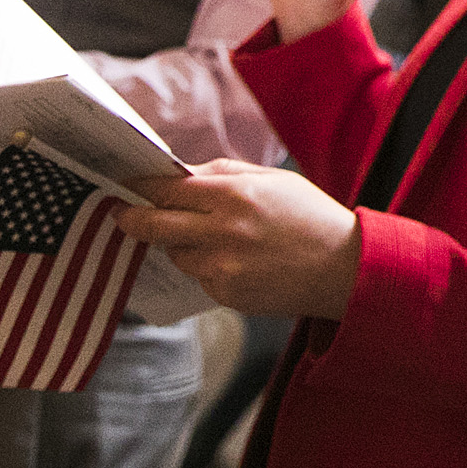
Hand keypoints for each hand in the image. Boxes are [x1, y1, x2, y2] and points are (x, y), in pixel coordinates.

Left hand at [118, 157, 361, 318]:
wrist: (344, 269)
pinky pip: (200, 276)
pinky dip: (208, 266)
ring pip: (176, 253)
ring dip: (181, 244)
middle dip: (132, 219)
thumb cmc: (311, 217)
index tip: (127, 185)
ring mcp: (222, 267)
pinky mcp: (226, 294)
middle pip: (154, 225)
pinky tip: (238, 260)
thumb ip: (224, 173)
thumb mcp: (273, 180)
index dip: (142, 186)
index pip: (168, 189)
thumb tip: (181, 173)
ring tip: (213, 237)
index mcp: (235, 194)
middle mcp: (223, 231)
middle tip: (122, 214)